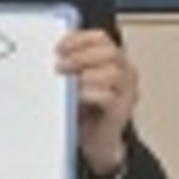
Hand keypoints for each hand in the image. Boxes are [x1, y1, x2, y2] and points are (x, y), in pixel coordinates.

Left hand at [56, 29, 138, 175]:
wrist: (96, 141)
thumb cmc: (86, 108)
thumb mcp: (75, 81)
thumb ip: (70, 66)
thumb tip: (52, 56)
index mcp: (113, 59)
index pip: (101, 38)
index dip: (79, 39)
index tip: (59, 47)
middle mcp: (125, 72)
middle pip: (110, 52)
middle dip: (82, 56)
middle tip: (61, 66)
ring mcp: (126, 92)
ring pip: (114, 73)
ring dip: (87, 74)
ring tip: (70, 81)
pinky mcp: (122, 111)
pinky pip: (110, 97)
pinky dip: (92, 93)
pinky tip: (78, 96)